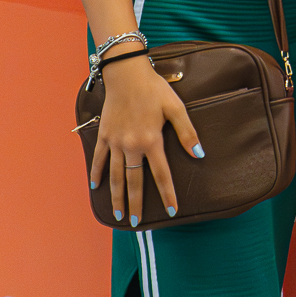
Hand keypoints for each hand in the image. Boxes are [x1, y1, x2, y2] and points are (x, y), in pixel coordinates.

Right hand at [90, 55, 203, 226]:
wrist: (126, 73)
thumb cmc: (154, 89)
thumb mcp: (176, 107)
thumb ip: (187, 132)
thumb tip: (199, 154)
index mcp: (151, 140)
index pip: (161, 174)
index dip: (168, 194)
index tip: (172, 211)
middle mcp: (131, 146)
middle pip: (134, 181)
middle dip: (136, 203)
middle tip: (137, 223)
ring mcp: (115, 142)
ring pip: (115, 175)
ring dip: (117, 196)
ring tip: (119, 214)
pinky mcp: (104, 135)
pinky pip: (99, 159)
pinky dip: (97, 174)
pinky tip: (96, 187)